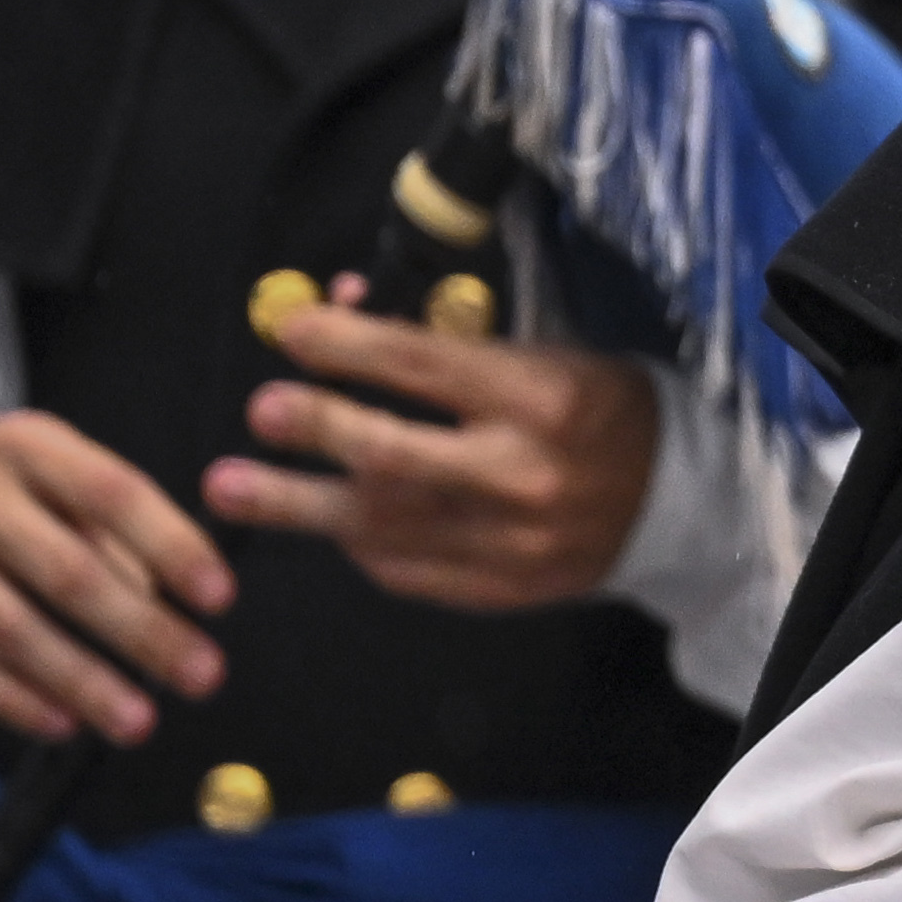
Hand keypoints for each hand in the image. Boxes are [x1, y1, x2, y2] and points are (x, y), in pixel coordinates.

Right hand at [0, 412, 234, 745]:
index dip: (170, 546)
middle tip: (203, 675)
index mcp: (26, 445)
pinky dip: (14, 700)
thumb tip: (179, 607)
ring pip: (9, 629)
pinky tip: (64, 724)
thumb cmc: (14, 492)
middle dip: (142, 631)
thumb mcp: (63, 477)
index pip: (110, 493)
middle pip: (65, 571)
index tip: (221, 599)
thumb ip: (119, 531)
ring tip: (139, 722)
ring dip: (82, 682)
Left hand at [219, 292, 662, 610]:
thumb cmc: (596, 408)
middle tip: (259, 412)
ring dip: (297, 504)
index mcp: (539, 398)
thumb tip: (336, 309)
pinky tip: (325, 522)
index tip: (291, 331)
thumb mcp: (540, 353)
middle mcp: (521, 475)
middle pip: (394, 456)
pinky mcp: (496, 592)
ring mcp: (506, 545)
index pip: (425, 366)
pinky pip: (405, 572)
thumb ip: (442, 343)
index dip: (348, 346)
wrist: (674, 502)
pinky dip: (358, 543)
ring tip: (227, 488)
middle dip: (317, 431)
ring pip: (382, 527)